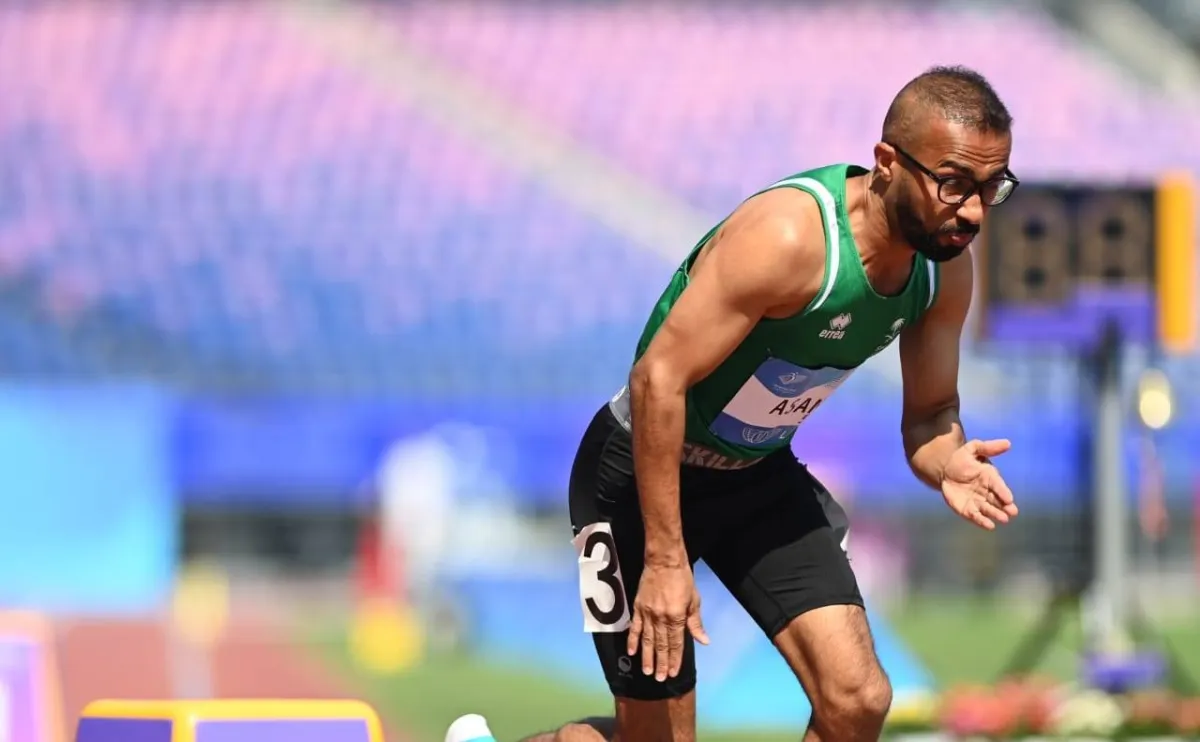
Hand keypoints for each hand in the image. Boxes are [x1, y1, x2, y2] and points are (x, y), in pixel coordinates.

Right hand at [626, 562, 708, 680]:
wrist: (664, 562)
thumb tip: (704, 641)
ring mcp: (648, 614)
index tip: (672, 673)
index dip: (675, 659)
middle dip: (661, 663)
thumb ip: (695, 622)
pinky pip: (635, 627)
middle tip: (659, 678)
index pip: (676, 643)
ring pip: (648, 640)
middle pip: (661, 645)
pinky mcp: (638, 608)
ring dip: (647, 657)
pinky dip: (633, 640)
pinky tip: (632, 652)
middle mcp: (661, 618)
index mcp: (676, 617)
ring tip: (647, 671)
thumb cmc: (683, 580)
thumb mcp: (694, 600)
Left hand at [941, 439, 1018, 529]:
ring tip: (1003, 519)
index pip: (998, 485)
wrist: (945, 471)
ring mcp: (978, 501)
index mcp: (990, 477)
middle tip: (1012, 512)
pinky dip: (982, 521)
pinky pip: (975, 516)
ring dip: (996, 514)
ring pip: (989, 509)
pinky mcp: (968, 509)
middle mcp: (987, 491)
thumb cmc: (962, 459)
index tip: (1009, 498)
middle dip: (1004, 507)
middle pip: (997, 500)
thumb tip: (1007, 443)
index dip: (1003, 491)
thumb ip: (988, 447)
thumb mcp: (972, 449)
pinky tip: (989, 526)